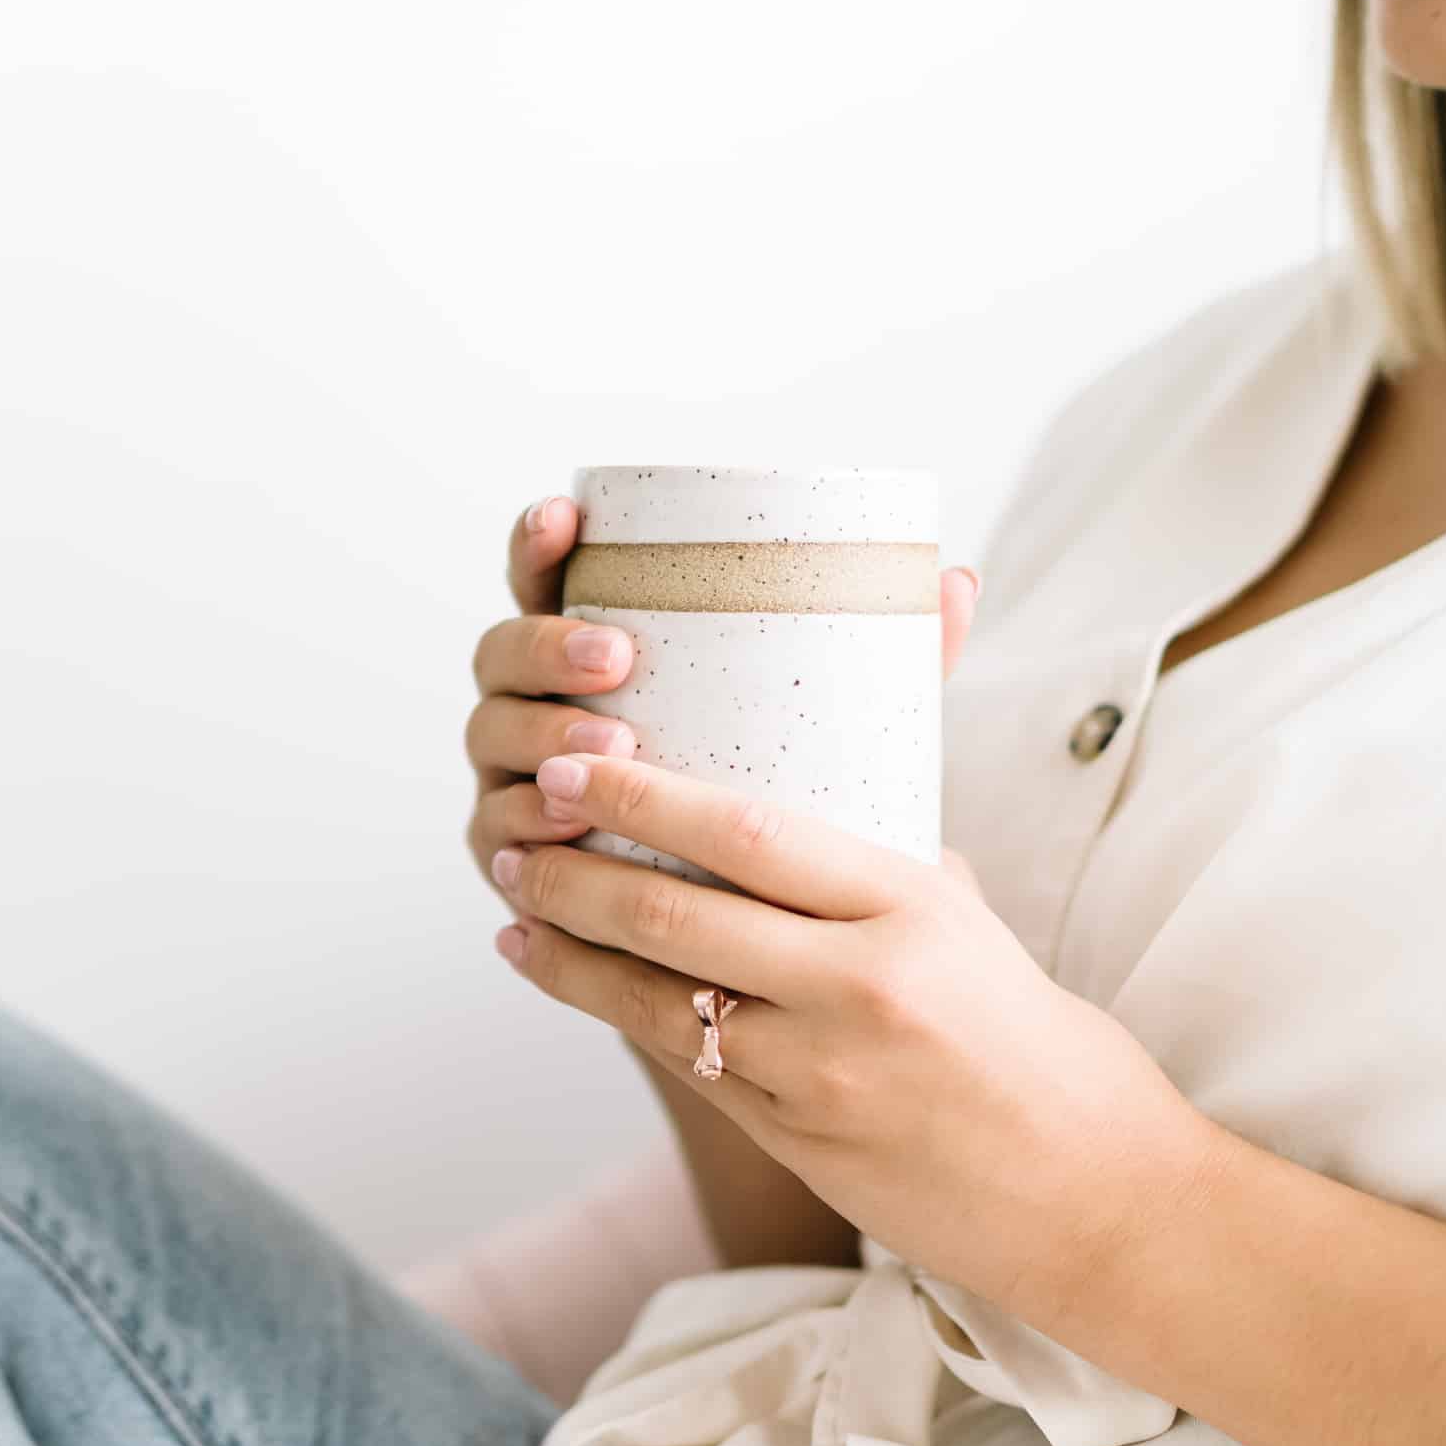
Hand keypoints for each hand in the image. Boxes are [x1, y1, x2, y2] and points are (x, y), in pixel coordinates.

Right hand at [468, 495, 982, 909]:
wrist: (753, 927)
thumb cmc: (777, 798)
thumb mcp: (824, 724)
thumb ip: (879, 656)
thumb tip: (954, 579)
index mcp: (593, 651)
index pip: (545, 579)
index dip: (539, 543)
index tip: (568, 518)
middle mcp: (539, 705)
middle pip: (502, 654)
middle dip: (547, 646)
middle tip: (619, 659)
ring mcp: (518, 778)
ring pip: (491, 736)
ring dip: (540, 734)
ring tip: (611, 744)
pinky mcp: (515, 855)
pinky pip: (494, 831)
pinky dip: (523, 824)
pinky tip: (561, 826)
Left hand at [486, 751, 1219, 1315]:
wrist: (1099, 1201)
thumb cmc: (1047, 1055)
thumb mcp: (981, 934)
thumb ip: (892, 875)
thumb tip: (823, 810)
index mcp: (914, 911)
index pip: (753, 835)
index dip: (648, 798)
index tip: (579, 769)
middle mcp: (860, 987)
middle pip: (678, 917)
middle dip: (577, 872)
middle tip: (514, 835)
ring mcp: (821, 1074)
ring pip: (658, 999)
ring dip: (569, 950)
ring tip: (514, 906)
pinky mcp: (798, 1141)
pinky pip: (688, 1062)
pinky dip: (616, 1013)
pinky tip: (559, 974)